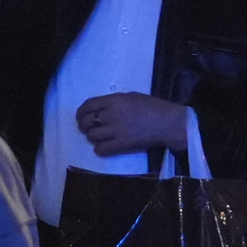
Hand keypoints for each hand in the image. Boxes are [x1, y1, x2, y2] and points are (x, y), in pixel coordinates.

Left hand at [75, 93, 191, 158]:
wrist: (167, 122)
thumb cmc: (152, 106)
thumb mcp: (131, 96)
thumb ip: (115, 101)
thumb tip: (102, 108)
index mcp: (114, 100)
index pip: (89, 105)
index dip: (81, 111)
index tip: (80, 116)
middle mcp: (112, 115)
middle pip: (87, 121)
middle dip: (83, 125)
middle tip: (86, 128)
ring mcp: (116, 131)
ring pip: (92, 136)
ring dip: (91, 136)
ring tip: (97, 137)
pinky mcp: (122, 144)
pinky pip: (102, 149)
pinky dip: (99, 148)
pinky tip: (103, 146)